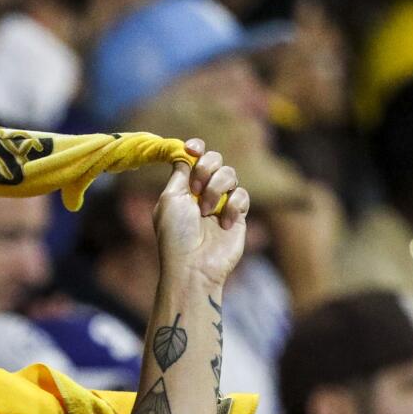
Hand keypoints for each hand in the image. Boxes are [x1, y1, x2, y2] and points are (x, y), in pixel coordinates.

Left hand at [154, 141, 248, 288]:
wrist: (194, 264)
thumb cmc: (176, 235)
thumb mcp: (170, 199)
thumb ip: (180, 173)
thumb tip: (184, 152)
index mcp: (183, 187)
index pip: (194, 158)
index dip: (196, 148)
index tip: (192, 148)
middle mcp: (202, 192)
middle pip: (215, 159)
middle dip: (206, 167)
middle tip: (197, 187)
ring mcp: (222, 203)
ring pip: (230, 174)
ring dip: (216, 189)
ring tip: (207, 211)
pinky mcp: (238, 215)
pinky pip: (242, 194)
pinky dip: (233, 206)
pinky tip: (224, 224)